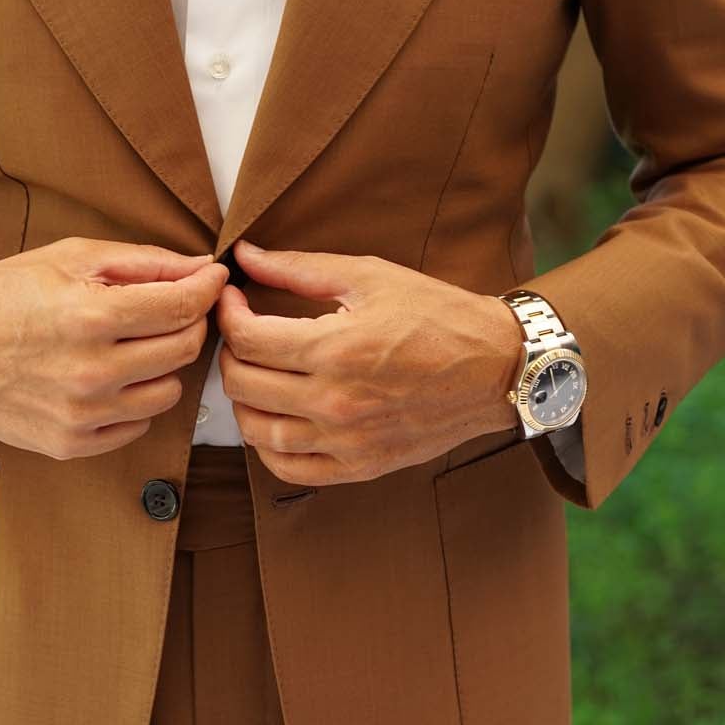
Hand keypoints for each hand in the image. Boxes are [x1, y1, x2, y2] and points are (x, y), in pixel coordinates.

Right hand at [0, 236, 227, 459]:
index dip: (208, 289)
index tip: (213, 280)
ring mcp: (81, 414)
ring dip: (163, 365)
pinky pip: (137, 426)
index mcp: (91, 316)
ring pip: (168, 393)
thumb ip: (144, 262)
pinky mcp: (70, 444)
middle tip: (171, 308)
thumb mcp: (71, 256)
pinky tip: (110, 377)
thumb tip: (203, 269)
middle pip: (183, 349)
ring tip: (133, 344)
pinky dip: (134, 400)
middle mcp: (90, 371)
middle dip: (188, 323)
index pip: (183, 308)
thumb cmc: (6, 292)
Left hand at [216, 238, 523, 484]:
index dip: (227, 314)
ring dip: (242, 401)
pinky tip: (273, 419)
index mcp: (336, 350)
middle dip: (229, 353)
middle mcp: (336, 402)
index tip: (232, 299)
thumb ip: (299, 268)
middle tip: (241, 333)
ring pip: (257, 432)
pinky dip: (268, 447)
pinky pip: (290, 468)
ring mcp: (347, 441)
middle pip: (243, 386)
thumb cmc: (438, 316)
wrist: (497, 368)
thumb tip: (245, 256)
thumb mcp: (370, 276)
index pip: (247, 340)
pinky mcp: (360, 466)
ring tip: (254, 374)